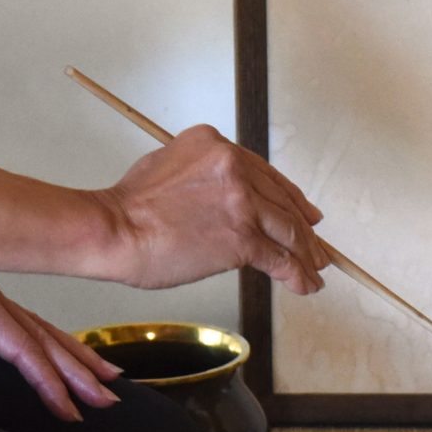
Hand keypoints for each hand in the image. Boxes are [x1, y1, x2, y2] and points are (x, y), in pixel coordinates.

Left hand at [0, 264, 122, 420]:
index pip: (26, 351)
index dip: (51, 384)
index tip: (70, 411)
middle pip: (48, 339)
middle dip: (82, 371)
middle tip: (110, 398)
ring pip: (44, 329)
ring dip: (78, 355)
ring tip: (109, 376)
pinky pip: (28, 324)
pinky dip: (53, 341)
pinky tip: (65, 353)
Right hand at [95, 126, 328, 293]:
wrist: (113, 230)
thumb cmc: (131, 208)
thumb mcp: (170, 166)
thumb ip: (206, 175)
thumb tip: (231, 199)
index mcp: (216, 146)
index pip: (267, 175)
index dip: (292, 200)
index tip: (306, 215)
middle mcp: (234, 167)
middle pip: (283, 203)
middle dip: (305, 231)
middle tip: (318, 249)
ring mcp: (241, 203)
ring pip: (288, 231)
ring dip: (307, 255)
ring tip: (316, 271)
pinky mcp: (242, 238)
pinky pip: (280, 259)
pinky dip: (297, 275)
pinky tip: (305, 286)